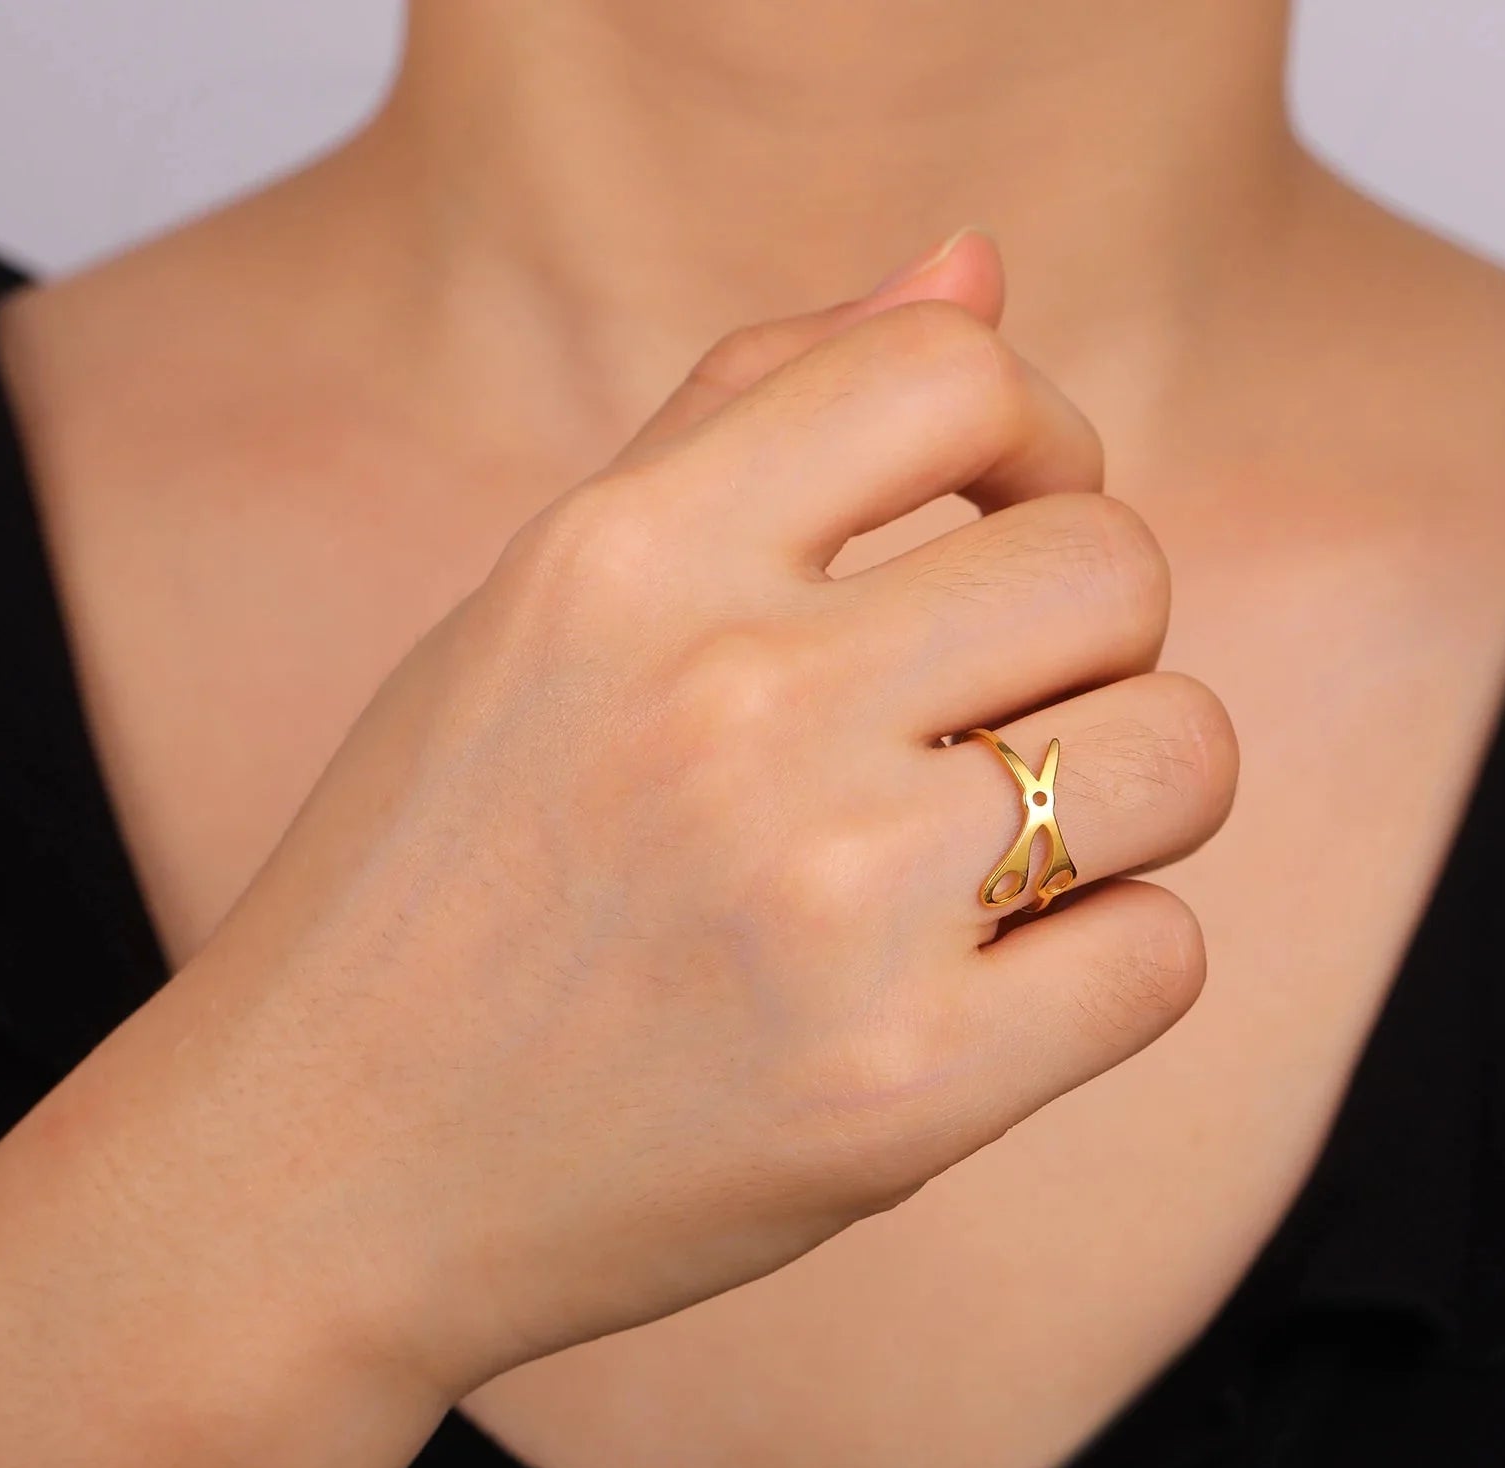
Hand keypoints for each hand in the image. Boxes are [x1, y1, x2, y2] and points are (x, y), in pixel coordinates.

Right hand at [165, 232, 1236, 1399]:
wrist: (322, 1169)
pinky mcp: (899, 1094)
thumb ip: (746, 410)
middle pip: (1114, 568)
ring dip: (1127, 792)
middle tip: (998, 715)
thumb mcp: (539, 606)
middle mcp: (730, 707)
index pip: (953, 371)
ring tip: (1002, 851)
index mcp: (625, 558)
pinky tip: (989, 982)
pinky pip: (1160, 956)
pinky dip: (1105, 959)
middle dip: (1092, 636)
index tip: (1006, 516)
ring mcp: (823, 906)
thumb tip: (974, 261)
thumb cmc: (431, 878)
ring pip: (1182, 756)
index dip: (1039, 430)